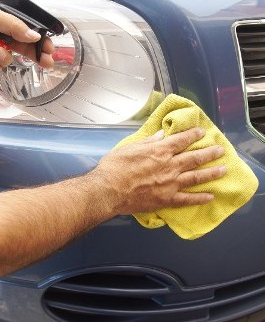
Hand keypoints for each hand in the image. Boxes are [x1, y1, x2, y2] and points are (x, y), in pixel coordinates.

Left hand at [0, 1, 54, 74]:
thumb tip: (34, 36)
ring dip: (4, 59)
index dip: (39, 44)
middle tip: (46, 62)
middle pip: (22, 50)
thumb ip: (14, 26)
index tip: (50, 51)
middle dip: (34, 56)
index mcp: (3, 24)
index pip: (27, 35)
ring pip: (6, 61)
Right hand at [91, 127, 225, 215]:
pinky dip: (200, 198)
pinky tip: (210, 196)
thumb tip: (161, 134)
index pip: (181, 140)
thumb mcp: (129, 148)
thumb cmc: (114, 167)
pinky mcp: (167, 199)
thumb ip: (148, 141)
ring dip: (211, 173)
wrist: (108, 190)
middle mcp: (169, 166)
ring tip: (223, 169)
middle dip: (209, 153)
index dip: (192, 135)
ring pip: (196, 177)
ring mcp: (170, 184)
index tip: (202, 132)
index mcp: (159, 151)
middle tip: (220, 150)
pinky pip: (187, 199)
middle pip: (194, 158)